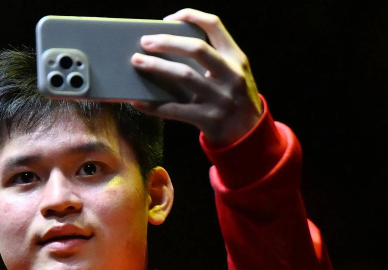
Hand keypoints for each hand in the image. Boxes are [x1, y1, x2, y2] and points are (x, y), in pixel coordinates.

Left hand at [130, 9, 262, 147]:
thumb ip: (214, 58)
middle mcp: (231, 75)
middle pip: (197, 49)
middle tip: (145, 41)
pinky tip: (137, 101)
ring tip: (137, 61)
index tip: (169, 18)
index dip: (191, 16)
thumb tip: (170, 46)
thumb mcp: (234, 73)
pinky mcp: (208, 119)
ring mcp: (220, 99)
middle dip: (168, 42)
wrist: (249, 135)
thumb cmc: (234, 98)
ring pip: (184, 76)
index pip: (215, 26)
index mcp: (236, 58)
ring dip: (157, 67)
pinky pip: (174, 110)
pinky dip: (153, 105)